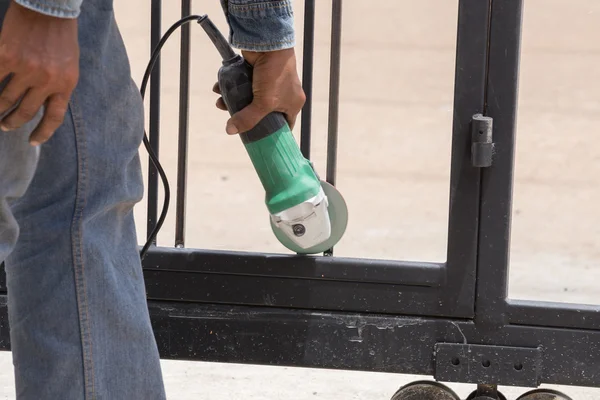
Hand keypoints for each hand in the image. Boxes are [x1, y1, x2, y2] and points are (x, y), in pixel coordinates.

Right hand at [0, 1, 78, 144]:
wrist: (49, 9)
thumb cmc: (61, 37)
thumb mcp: (69, 66)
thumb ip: (58, 86)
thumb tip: (45, 106)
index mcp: (65, 84)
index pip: (53, 118)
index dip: (42, 133)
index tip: (33, 141)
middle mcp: (47, 81)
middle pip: (26, 112)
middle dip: (14, 122)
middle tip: (6, 126)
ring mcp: (26, 69)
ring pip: (6, 99)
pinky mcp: (7, 57)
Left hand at [213, 48, 305, 133]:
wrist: (269, 43)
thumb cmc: (274, 74)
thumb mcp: (263, 103)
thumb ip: (248, 119)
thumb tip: (230, 130)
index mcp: (293, 104)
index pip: (285, 125)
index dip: (272, 135)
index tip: (258, 141)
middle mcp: (283, 94)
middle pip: (263, 113)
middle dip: (245, 117)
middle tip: (233, 122)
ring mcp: (269, 83)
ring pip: (249, 99)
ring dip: (233, 102)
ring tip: (221, 104)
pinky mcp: (256, 73)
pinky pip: (242, 86)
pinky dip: (231, 88)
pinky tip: (219, 90)